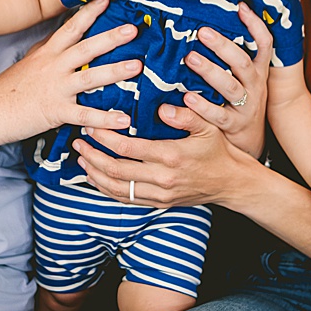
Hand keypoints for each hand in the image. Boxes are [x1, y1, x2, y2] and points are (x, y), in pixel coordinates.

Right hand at [0, 0, 140, 138]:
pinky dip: (106, 119)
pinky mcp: (56, 111)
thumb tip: (61, 40)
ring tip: (138, 66)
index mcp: (47, 53)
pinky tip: (124, 119)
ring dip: (115, 71)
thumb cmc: (7, 90)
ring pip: (90, 77)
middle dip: (111, 37)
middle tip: (133, 29)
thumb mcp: (27, 64)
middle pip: (86, 48)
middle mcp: (53, 67)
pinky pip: (85, 115)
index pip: (70, 28)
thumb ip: (47, 52)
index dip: (89, 12)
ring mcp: (56, 88)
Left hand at [73, 101, 262, 210]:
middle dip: (93, 155)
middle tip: (78, 141)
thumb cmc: (219, 151)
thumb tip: (162, 108)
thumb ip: (185, 115)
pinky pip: (126, 199)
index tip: (92, 126)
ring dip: (95, 173)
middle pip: (116, 170)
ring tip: (81, 158)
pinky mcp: (159, 203)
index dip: (105, 138)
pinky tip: (95, 178)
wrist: (232, 183)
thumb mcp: (207, 126)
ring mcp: (160, 194)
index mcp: (171, 156)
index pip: (127, 148)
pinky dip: (107, 189)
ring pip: (117, 188)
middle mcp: (162, 178)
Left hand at [178, 2, 273, 157]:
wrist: (252, 142)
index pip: (265, 44)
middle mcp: (255, 86)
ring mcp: (246, 106)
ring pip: (230, 87)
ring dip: (210, 72)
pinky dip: (202, 107)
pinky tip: (187, 98)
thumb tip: (209, 24)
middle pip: (242, 63)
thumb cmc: (240, 102)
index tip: (240, 6)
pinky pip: (218, 115)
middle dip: (222, 46)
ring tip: (190, 59)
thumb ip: (232, 58)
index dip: (255, 25)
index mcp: (258, 72)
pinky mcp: (233, 125)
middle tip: (201, 31)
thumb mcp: (244, 79)